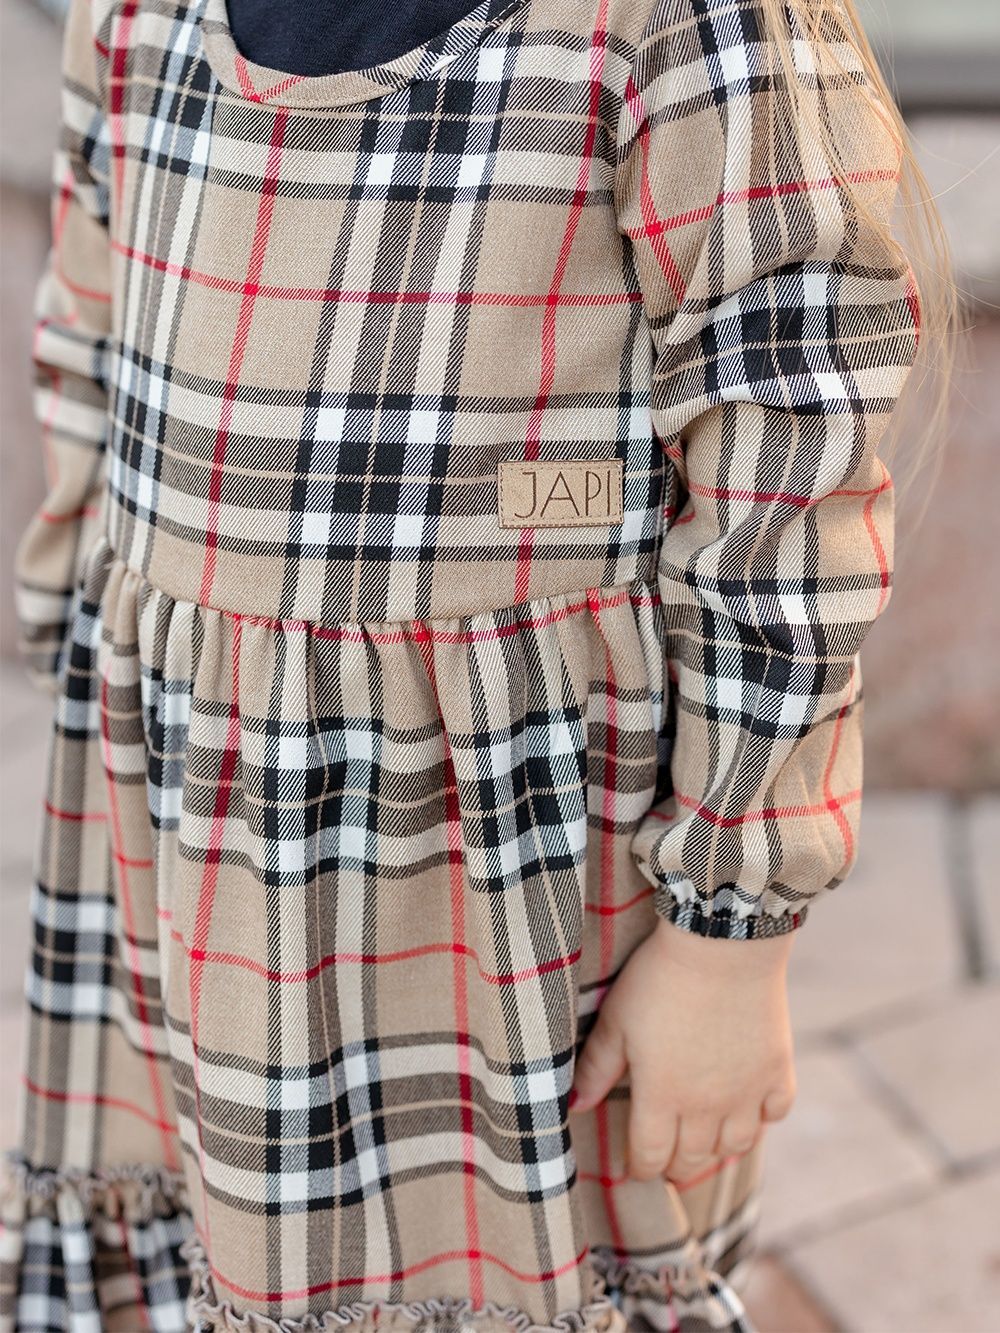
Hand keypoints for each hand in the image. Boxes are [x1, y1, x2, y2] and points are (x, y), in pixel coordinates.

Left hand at [568, 916, 797, 1183]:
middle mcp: (707, 1105)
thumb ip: (597, 1067)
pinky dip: (762, 1120)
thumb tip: (576, 1105)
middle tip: (667, 1160)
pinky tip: (749, 1109)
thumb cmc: (660, 979)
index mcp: (662, 1096)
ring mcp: (747, 1091)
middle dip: (676, 1166)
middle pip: (693, 1159)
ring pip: (736, 1146)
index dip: (640, 1167)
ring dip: (718, 1151)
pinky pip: (776, 1114)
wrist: (721, 944)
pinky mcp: (778, 1068)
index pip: (651, 1155)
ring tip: (705, 1142)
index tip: (634, 1167)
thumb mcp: (617, 1020)